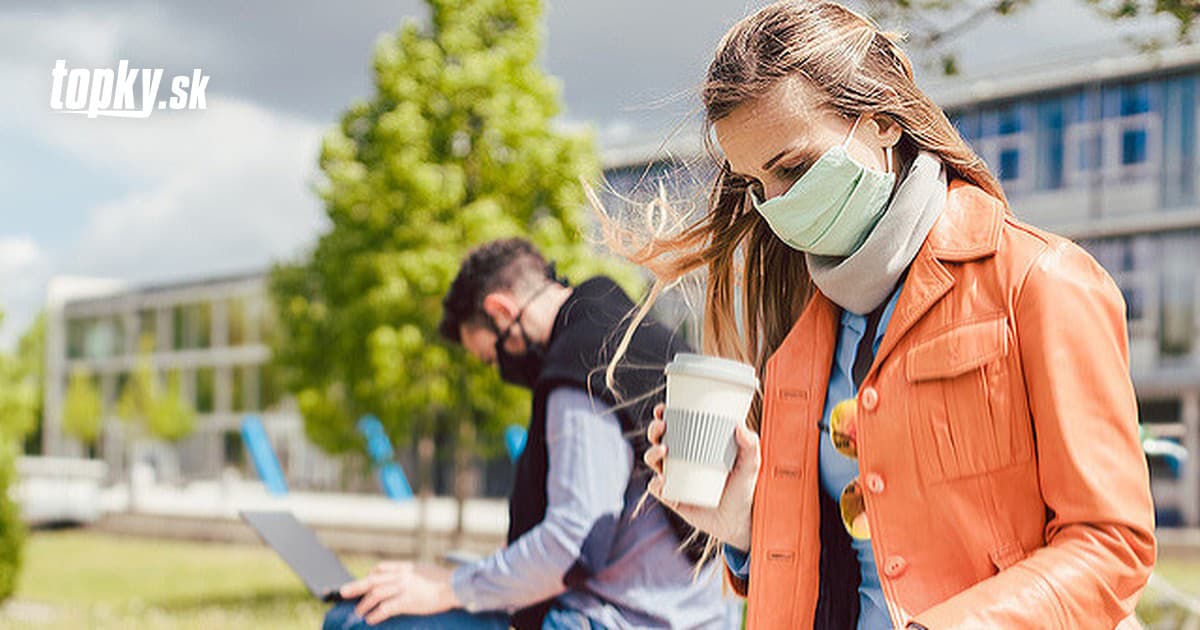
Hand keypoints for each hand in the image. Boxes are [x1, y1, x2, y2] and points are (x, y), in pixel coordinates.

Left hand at [339, 561, 458, 623]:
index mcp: (406, 567)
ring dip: (364, 604)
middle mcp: (402, 575)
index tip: (362, 582)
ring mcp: (404, 588)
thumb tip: (402, 577)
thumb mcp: (424, 570)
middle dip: (356, 586)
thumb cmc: (443, 580)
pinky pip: (386, 608)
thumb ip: (411, 573)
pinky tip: (371, 619)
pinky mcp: (408, 601)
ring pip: (376, 594)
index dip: (369, 575)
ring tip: (358, 612)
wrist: (455, 586)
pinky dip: (376, 614)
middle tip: (343, 592)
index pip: (381, 568)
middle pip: (373, 579)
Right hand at [643, 403, 758, 550]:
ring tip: (663, 451)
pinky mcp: (672, 498)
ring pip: (653, 461)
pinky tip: (663, 480)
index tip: (662, 409)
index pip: (673, 426)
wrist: (739, 521)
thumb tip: (740, 426)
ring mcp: (674, 479)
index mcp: (693, 446)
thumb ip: (750, 445)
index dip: (662, 416)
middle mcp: (680, 460)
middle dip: (654, 431)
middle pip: (658, 440)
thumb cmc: (743, 488)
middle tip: (662, 427)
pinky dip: (656, 484)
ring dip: (652, 453)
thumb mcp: (750, 465)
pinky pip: (657, 489)